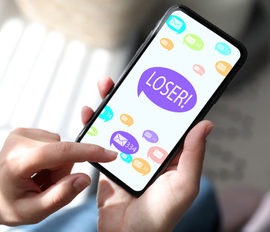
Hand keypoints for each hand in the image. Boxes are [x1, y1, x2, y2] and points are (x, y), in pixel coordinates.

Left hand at [0, 128, 116, 228]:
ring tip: (38, 178)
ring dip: (56, 165)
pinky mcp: (25, 130)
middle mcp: (17, 140)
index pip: (58, 152)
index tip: (110, 154)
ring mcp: (20, 132)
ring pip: (60, 146)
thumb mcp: (34, 211)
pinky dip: (51, 157)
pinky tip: (36, 168)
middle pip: (62, 151)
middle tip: (43, 186)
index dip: (87, 152)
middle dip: (62, 171)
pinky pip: (54, 142)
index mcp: (17, 162)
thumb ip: (61, 196)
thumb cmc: (9, 205)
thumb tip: (85, 178)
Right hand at [81, 76, 213, 231]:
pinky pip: (99, 140)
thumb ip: (193, 155)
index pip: (164, 120)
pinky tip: (88, 113)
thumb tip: (206, 124)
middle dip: (130, 96)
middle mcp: (146, 151)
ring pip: (116, 124)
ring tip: (104, 87)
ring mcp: (125, 156)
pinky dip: (92, 125)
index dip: (159, 100)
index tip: (155, 81)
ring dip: (109, 105)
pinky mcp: (107, 163)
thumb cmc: (161, 216)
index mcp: (166, 153)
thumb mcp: (184, 184)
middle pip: (137, 117)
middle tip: (124, 78)